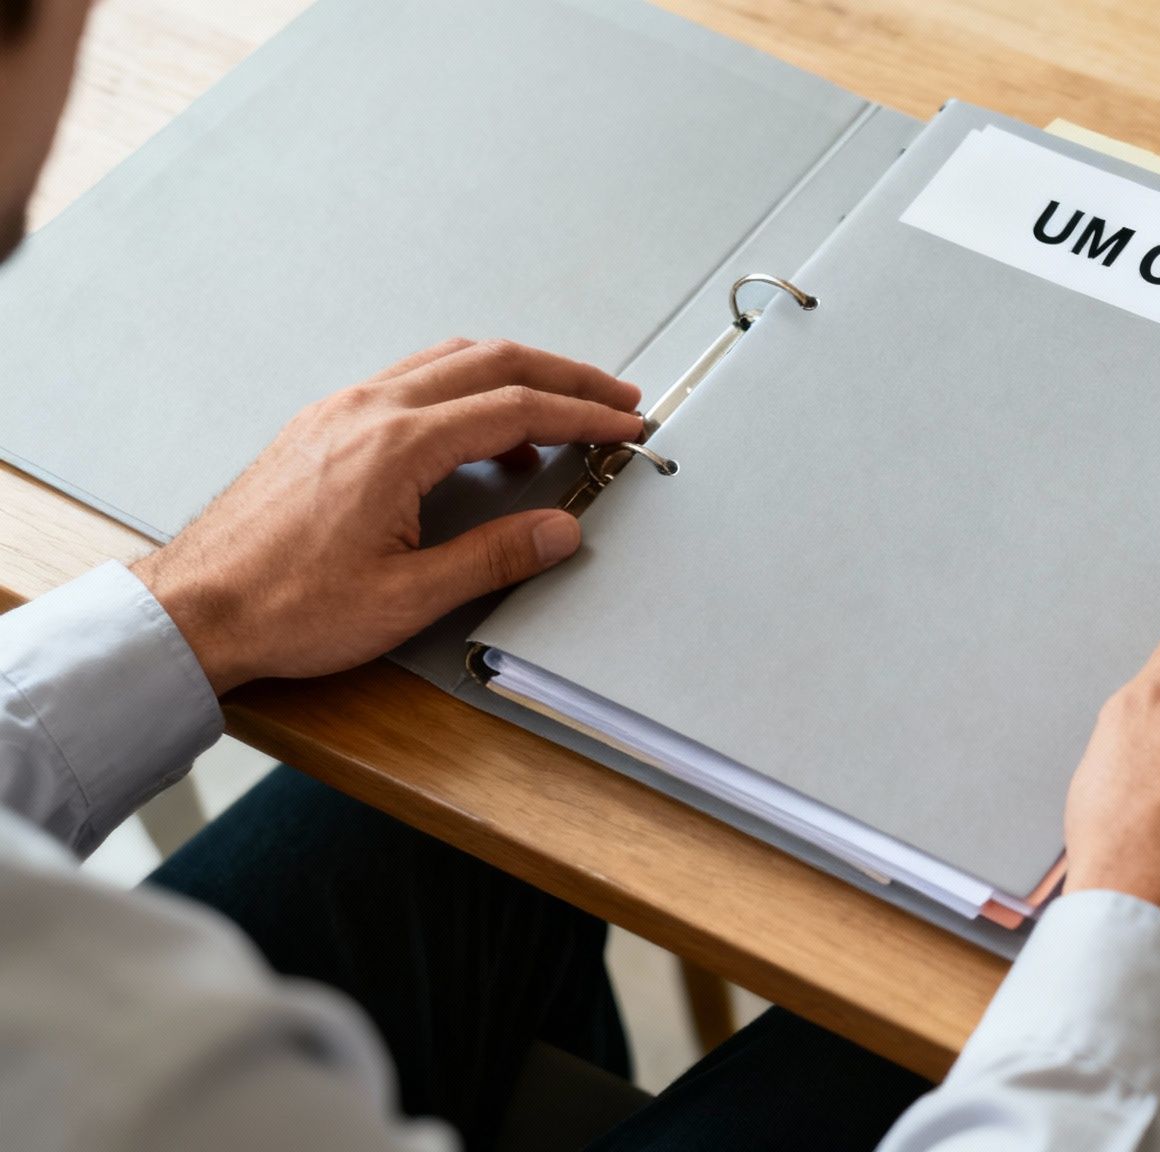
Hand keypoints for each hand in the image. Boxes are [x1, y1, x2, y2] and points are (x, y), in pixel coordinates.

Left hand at [131, 339, 644, 693]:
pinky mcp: (324, 424)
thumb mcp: (407, 597)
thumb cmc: (288, 607)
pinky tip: (477, 440)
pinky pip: (411, 382)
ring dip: (513, 377)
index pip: (516, 409)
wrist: (196, 608)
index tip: (626, 425)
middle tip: (614, 399)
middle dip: (563, 376)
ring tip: (556, 416)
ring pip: (448, 363)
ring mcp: (342, 410)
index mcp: (397, 445)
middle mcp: (370, 409)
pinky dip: (464, 393)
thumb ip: (494, 556)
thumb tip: (561, 529)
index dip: (583, 415)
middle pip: (491, 362)